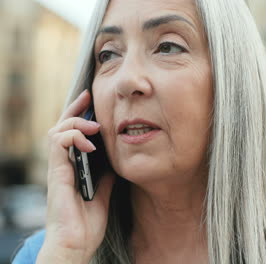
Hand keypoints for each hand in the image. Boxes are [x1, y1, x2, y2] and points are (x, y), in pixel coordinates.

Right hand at [37, 90, 114, 262]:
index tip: (92, 100)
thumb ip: (106, 174)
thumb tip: (115, 159)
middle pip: (61, 127)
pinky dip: (73, 138)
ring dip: (75, 122)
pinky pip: (58, 145)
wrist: (76, 244)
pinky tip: (91, 145)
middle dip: (74, 108)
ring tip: (95, 126)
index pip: (72, 134)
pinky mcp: (56, 174)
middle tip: (88, 97)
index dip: (80, 115)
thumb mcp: (103, 191)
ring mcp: (58, 169)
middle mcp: (62, 165)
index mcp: (73, 168)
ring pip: (56, 131)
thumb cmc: (87, 223)